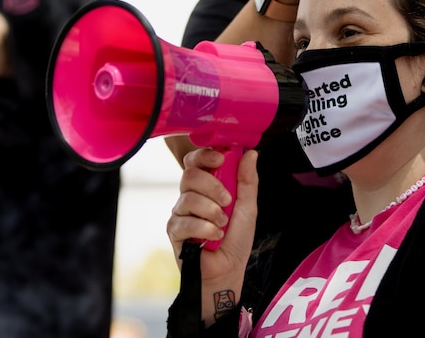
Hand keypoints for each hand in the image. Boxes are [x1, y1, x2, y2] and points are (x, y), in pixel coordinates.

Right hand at [167, 148, 258, 281]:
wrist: (227, 271)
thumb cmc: (236, 241)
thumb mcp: (247, 207)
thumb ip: (247, 181)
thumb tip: (251, 153)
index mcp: (206, 186)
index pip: (196, 161)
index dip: (205, 155)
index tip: (220, 160)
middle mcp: (190, 196)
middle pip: (190, 175)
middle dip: (212, 185)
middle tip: (227, 201)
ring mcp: (180, 212)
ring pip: (188, 197)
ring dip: (212, 211)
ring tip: (223, 224)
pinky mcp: (174, 230)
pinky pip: (185, 220)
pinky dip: (205, 228)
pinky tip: (214, 237)